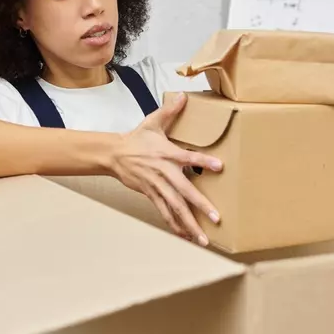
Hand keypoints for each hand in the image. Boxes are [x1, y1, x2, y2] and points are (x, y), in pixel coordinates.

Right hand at [109, 93, 222, 244]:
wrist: (114, 154)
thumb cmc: (137, 138)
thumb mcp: (153, 122)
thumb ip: (171, 111)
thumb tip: (184, 96)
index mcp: (167, 153)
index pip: (188, 157)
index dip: (203, 162)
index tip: (219, 166)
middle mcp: (163, 172)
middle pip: (184, 191)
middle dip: (201, 205)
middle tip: (216, 217)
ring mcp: (157, 186)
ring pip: (175, 207)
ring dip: (189, 223)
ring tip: (203, 238)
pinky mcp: (151, 195)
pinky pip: (164, 212)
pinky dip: (175, 225)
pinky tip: (186, 236)